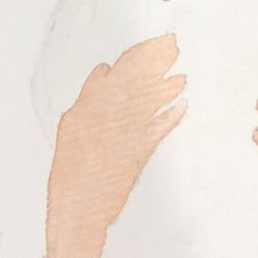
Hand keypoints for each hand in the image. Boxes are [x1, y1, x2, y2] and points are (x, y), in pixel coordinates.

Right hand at [46, 34, 184, 257]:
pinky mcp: (136, 151)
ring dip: (168, 86)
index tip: (147, 45)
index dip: (129, 57)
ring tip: (184, 77)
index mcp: (83, 108)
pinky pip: (159, 127)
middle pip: (132, 78)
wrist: (76, 213)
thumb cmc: (73, 173)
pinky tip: (184, 107)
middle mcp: (101, 115)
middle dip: (154, 59)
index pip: (107, 72)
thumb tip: (103, 70)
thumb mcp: (72, 131)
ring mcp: (119, 132)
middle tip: (174, 45)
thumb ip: (87, 100)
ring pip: (149, 99)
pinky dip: (172, 116)